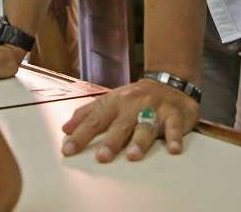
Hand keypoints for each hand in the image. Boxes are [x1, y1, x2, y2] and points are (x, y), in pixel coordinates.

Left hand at [60, 79, 197, 162]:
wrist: (170, 82)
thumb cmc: (135, 98)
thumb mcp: (110, 101)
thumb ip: (88, 114)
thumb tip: (65, 129)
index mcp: (115, 103)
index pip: (95, 120)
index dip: (81, 135)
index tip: (68, 150)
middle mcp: (133, 105)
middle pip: (120, 125)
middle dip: (111, 141)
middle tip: (101, 157)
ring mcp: (154, 109)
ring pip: (146, 126)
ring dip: (139, 141)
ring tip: (133, 156)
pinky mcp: (174, 115)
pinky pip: (175, 127)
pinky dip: (174, 137)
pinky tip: (173, 150)